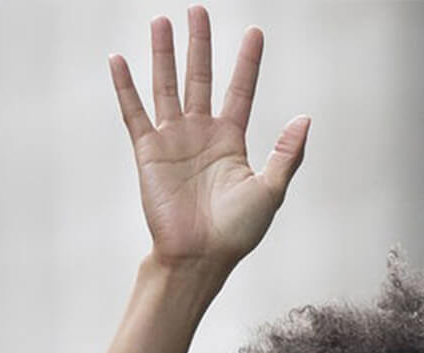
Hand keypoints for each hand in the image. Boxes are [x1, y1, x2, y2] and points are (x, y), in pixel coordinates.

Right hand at [109, 6, 308, 280]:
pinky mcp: (148, 152)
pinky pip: (135, 113)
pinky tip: (119, 60)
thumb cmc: (236, 232)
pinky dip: (125, 87)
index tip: (255, 32)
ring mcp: (173, 140)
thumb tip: (305, 118)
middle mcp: (201, 135)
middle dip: (200, 44)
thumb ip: (286, 154)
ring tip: (162, 21)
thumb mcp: (270, 191)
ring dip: (164, 54)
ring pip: (167, 86)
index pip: (240, 91)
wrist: (199, 257)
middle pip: (200, 77)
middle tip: (197, 9)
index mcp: (231, 142)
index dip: (247, 63)